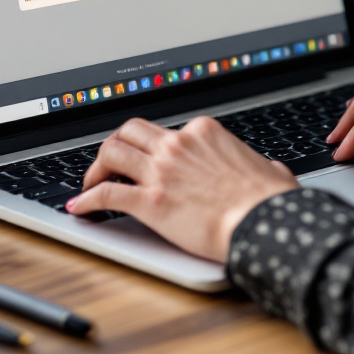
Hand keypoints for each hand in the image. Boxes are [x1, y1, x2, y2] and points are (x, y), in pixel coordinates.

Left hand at [66, 116, 298, 261]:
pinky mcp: (149, 201)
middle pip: (130, 131)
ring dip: (96, 166)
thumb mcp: (271, 171)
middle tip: (110, 163)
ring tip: (91, 183)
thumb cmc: (269, 201)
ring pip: (111, 152)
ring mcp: (161, 170)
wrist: (264, 222)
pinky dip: (88, 200)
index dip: (152, 147)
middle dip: (115, 145)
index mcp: (204, 132)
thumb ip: (264, 166)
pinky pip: (107, 193)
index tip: (148, 161)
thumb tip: (272, 170)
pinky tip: (81, 208)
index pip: (166, 130)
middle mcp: (178, 144)